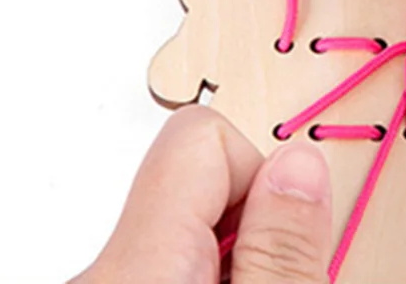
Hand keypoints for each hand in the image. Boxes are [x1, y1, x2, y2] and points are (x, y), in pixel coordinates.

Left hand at [72, 106, 331, 283]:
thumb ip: (282, 252)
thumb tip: (299, 164)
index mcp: (136, 270)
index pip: (200, 135)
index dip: (263, 172)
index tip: (288, 232)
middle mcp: (107, 272)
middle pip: (197, 181)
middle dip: (254, 222)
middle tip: (276, 277)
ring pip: (188, 226)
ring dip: (238, 255)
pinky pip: (171, 258)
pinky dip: (214, 274)